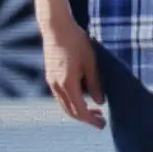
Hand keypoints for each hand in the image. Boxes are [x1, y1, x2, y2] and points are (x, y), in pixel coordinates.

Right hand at [39, 12, 105, 128]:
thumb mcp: (90, 62)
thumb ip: (95, 83)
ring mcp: (51, 82)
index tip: (102, 124)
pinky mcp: (49, 76)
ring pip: (64, 104)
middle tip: (101, 120)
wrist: (56, 27)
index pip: (80, 111)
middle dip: (85, 118)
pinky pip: (60, 96)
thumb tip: (100, 102)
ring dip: (78, 110)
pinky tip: (81, 96)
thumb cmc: (76, 41)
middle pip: (70, 111)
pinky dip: (71, 101)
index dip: (91, 120)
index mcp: (68, 84)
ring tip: (93, 109)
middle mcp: (56, 86)